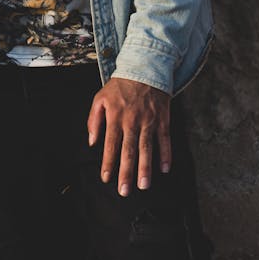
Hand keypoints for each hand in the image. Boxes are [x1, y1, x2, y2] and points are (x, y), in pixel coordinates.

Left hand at [87, 77, 170, 196]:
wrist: (144, 68)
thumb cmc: (120, 86)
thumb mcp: (100, 98)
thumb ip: (94, 120)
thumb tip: (92, 142)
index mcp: (115, 117)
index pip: (110, 144)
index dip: (108, 162)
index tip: (106, 178)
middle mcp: (132, 121)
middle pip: (128, 150)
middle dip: (126, 172)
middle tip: (124, 190)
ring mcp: (149, 121)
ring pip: (147, 148)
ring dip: (145, 168)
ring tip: (144, 185)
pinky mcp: (162, 119)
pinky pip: (165, 139)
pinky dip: (166, 154)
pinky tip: (165, 168)